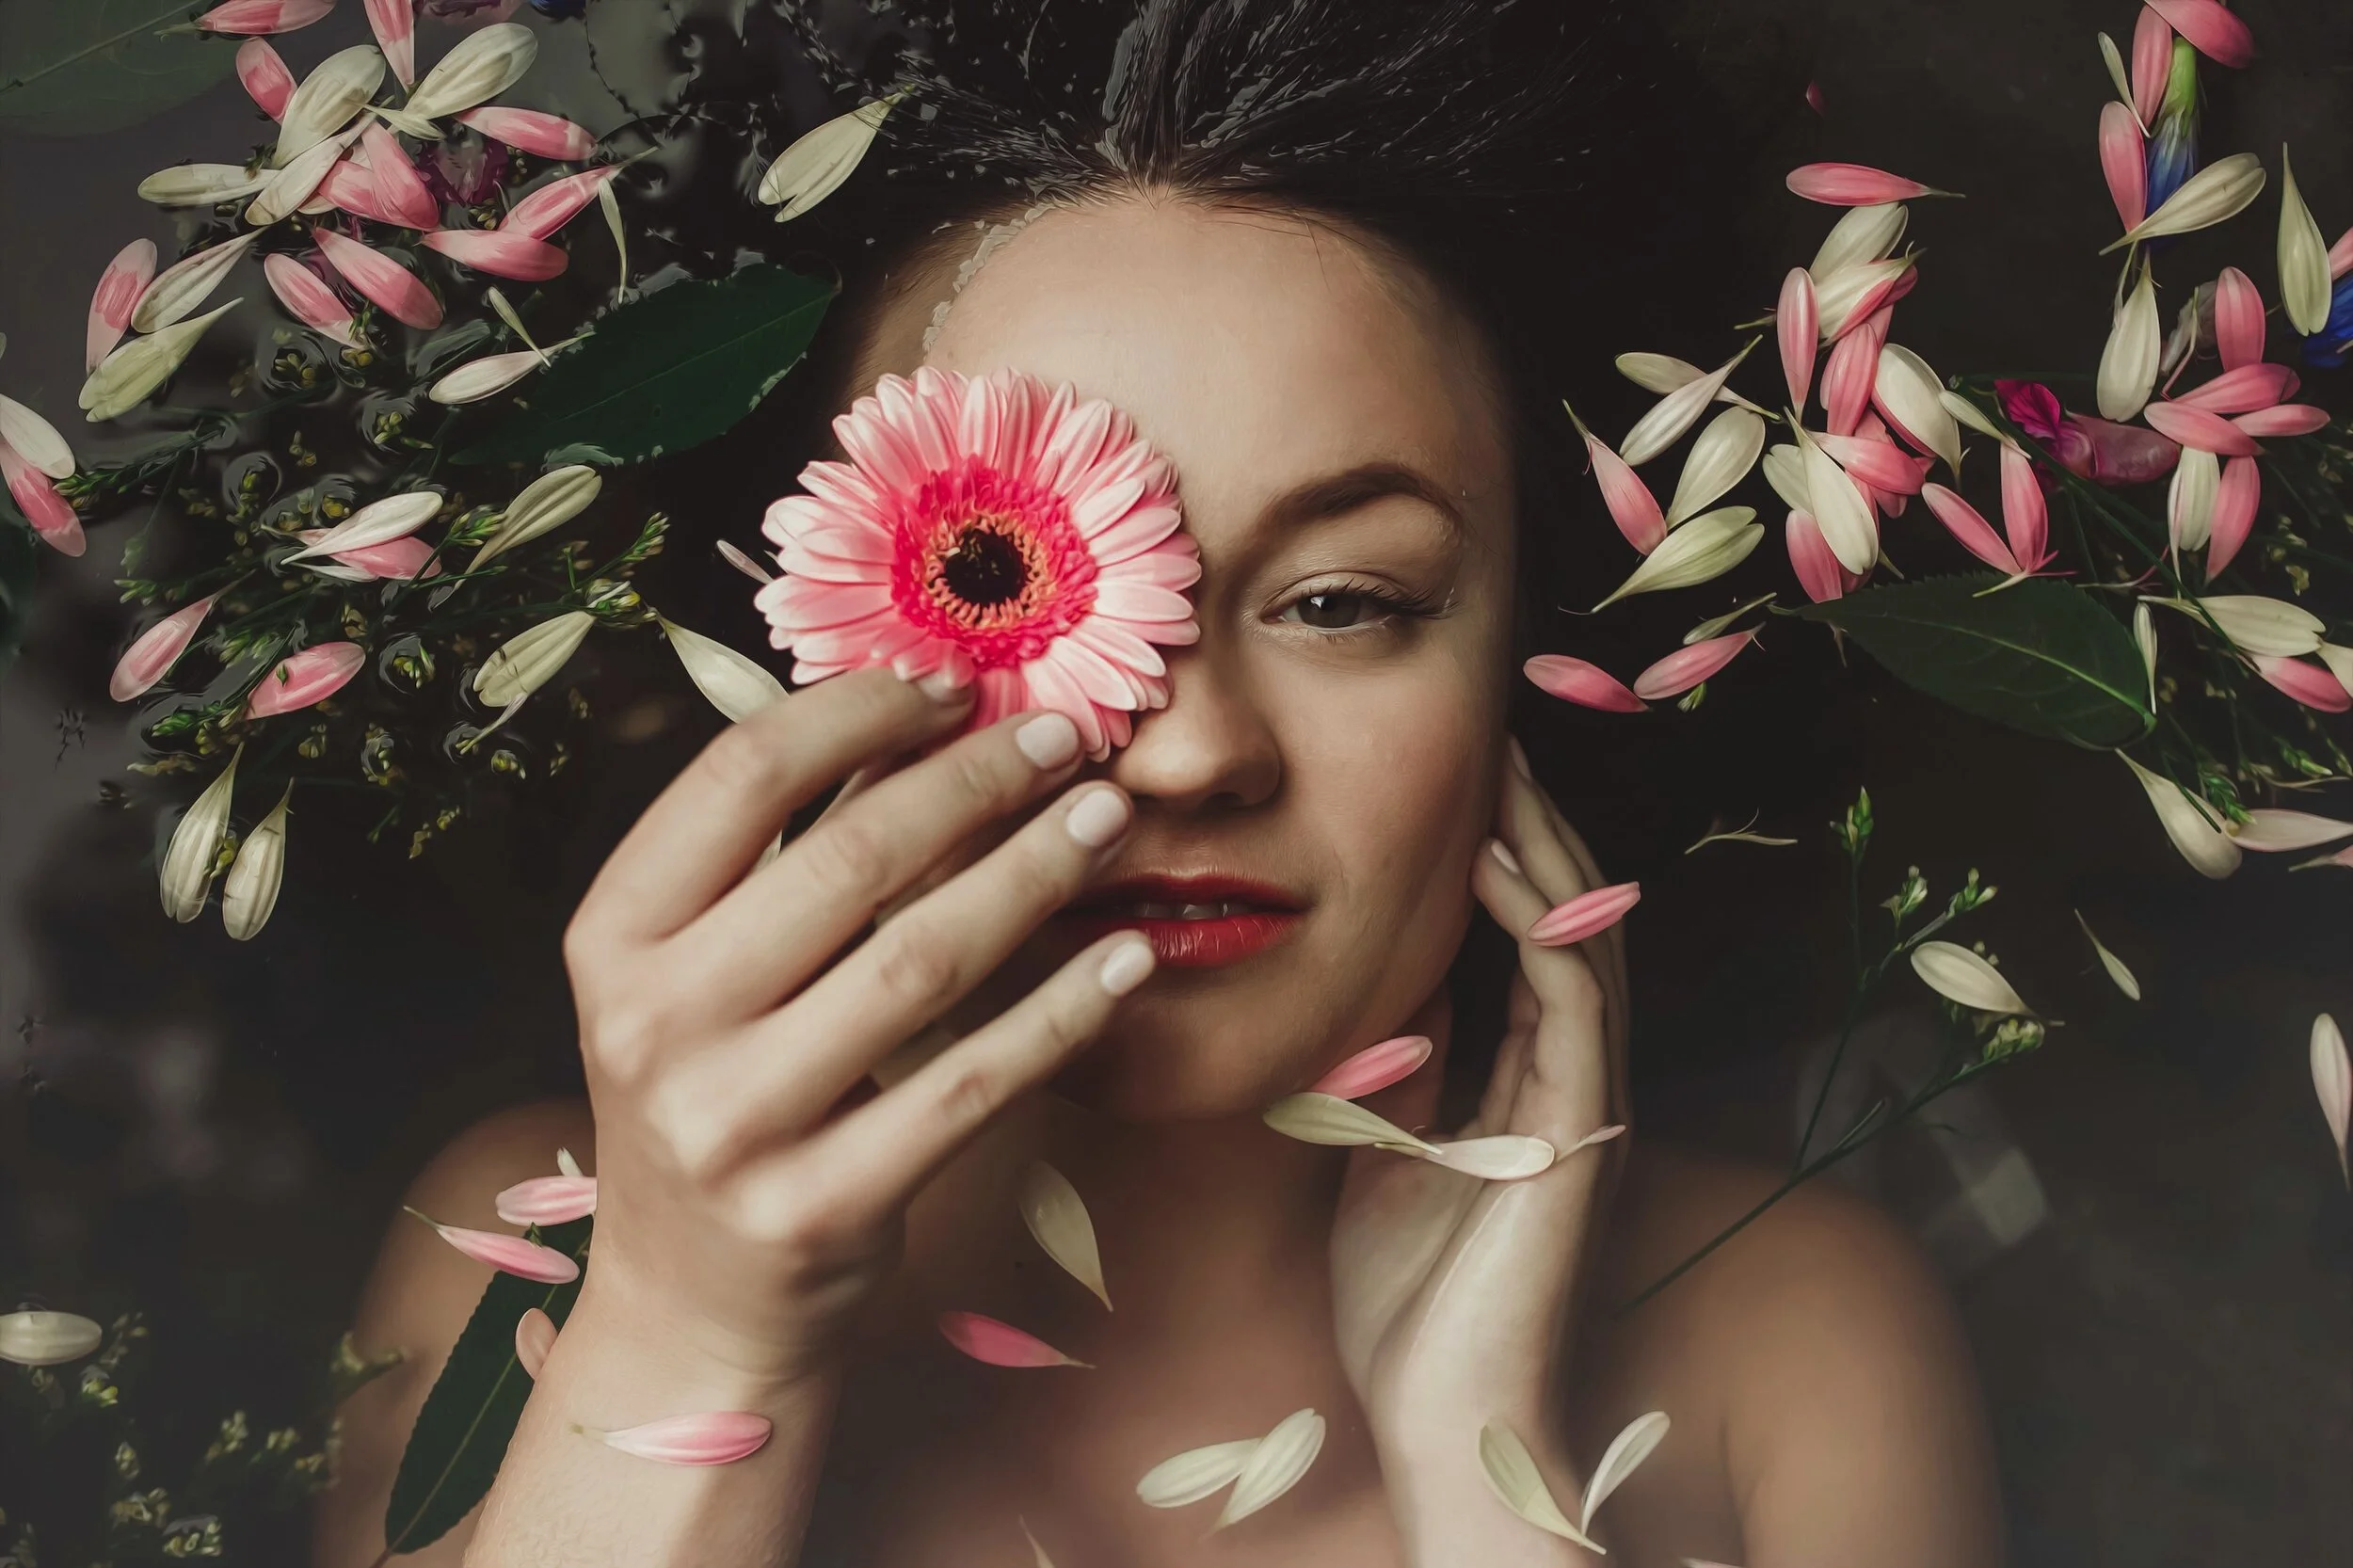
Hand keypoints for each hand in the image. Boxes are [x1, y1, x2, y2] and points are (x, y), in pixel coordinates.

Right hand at [557, 667, 1154, 1386]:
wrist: (690, 1303)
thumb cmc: (714, 1095)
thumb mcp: (698, 972)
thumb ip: (784, 853)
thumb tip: (924, 711)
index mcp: (611, 938)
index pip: (741, 778)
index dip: (859, 712)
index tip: (953, 684)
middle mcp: (653, 1025)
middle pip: (847, 857)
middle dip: (977, 779)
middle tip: (1067, 739)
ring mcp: (733, 1123)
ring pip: (920, 959)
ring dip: (1033, 872)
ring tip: (1106, 819)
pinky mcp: (820, 1205)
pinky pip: (973, 1083)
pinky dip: (1062, 1010)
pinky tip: (1125, 957)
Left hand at [1329, 749, 1630, 1561]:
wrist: (1443, 1416)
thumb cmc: (1410, 1304)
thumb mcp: (1388, 1153)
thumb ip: (1405, 1070)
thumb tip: (1390, 983)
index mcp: (1531, 1081)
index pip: (1530, 935)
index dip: (1506, 852)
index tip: (1466, 770)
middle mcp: (1575, 1078)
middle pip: (1573, 916)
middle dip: (1539, 821)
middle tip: (1499, 727)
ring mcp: (1590, 1100)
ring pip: (1588, 938)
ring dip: (1549, 846)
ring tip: (1507, 759)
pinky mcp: (1585, 1128)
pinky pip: (1576, 997)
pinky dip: (1544, 921)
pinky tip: (1503, 860)